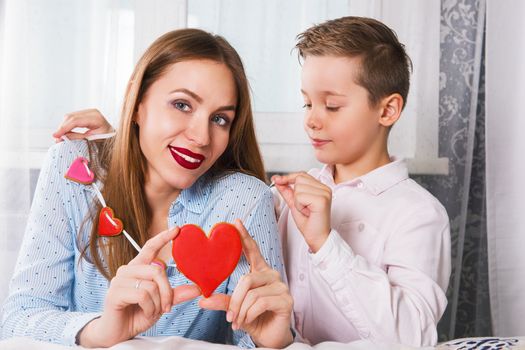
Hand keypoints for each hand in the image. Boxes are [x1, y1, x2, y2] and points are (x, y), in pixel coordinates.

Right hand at [53, 108, 112, 141]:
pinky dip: (67, 125)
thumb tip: (61, 138)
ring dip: (63, 126)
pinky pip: (73, 117)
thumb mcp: (92, 140)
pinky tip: (65, 132)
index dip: (64, 128)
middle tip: (56, 138)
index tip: (55, 136)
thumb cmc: (107, 140)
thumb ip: (77, 138)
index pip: (75, 120)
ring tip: (60, 137)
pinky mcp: (86, 114)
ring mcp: (89, 111)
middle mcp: (92, 112)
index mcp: (96, 118)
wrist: (113, 136)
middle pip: (71, 117)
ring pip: (70, 116)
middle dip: (62, 127)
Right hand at [78, 227, 200, 347]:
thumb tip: (197, 288)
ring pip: (151, 284)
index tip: (177, 229)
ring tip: (153, 311)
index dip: (163, 237)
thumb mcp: (161, 303)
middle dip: (167, 291)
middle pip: (158, 270)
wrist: (119, 333)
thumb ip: (176, 294)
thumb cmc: (138, 314)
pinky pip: (142, 295)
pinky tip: (145, 313)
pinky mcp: (115, 293)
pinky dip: (150, 308)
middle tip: (167, 306)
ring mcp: (119, 280)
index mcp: (138, 268)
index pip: (150, 247)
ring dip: (158, 302)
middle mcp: (127, 270)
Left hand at [199, 219, 293, 348]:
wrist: (269, 338)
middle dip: (235, 300)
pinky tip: (248, 320)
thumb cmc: (254, 319)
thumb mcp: (235, 308)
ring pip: (252, 293)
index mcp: (260, 272)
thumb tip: (203, 299)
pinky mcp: (286, 300)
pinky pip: (260, 302)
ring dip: (241, 311)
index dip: (244, 236)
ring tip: (238, 321)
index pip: (253, 250)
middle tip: (229, 316)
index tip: (236, 222)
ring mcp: (281, 287)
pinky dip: (249, 314)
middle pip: (247, 279)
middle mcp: (272, 276)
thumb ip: (222, 301)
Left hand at [272, 172, 331, 252]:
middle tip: (304, 207)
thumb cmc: (309, 223)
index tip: (276, 179)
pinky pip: (300, 196)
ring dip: (297, 202)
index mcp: (321, 187)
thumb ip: (287, 190)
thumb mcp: (294, 203)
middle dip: (295, 194)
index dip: (288, 177)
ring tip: (306, 210)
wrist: (316, 238)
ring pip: (298, 188)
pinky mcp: (322, 200)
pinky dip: (299, 206)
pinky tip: (308, 212)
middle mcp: (325, 188)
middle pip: (299, 179)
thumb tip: (277, 179)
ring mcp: (325, 193)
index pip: (301, 174)